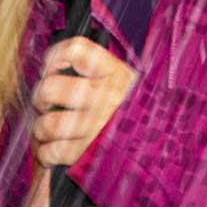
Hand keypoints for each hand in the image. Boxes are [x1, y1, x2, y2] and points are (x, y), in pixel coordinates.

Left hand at [31, 35, 138, 169]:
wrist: (166, 153)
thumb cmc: (143, 119)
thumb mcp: (132, 87)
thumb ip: (104, 73)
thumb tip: (61, 66)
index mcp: (117, 75)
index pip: (76, 50)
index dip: (55, 56)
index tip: (51, 67)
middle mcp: (106, 98)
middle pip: (50, 87)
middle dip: (40, 98)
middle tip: (45, 104)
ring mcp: (96, 128)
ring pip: (47, 124)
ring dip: (41, 130)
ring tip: (48, 131)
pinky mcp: (88, 156)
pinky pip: (52, 151)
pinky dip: (47, 154)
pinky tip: (54, 153)